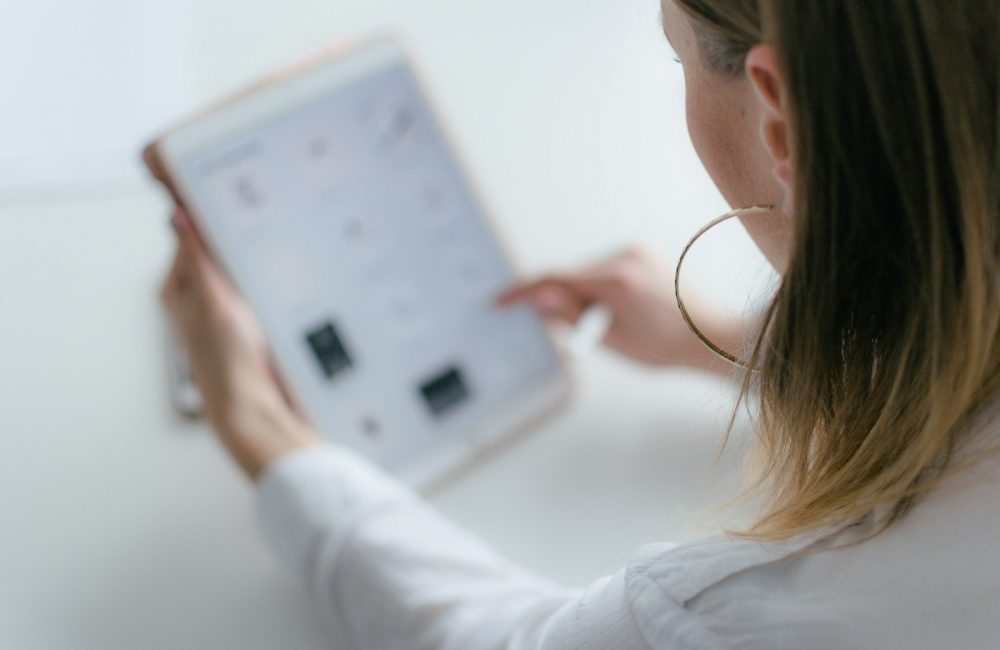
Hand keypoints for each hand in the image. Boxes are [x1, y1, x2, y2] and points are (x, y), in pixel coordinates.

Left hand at [161, 209, 318, 479]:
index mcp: (177, 290)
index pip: (190, 236)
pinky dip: (268, 284)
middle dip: (237, 240)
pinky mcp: (246, 328)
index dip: (210, 216)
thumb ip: (196, 257)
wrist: (253, 406)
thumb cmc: (226, 360)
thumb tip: (178, 214)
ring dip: (257, 264)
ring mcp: (222, 314)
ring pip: (239, 273)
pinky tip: (283, 284)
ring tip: (275, 254)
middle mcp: (196, 300)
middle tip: (263, 223)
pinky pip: (257, 293)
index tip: (232, 196)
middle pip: (216, 254)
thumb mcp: (213, 298)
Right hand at [497, 244, 744, 371]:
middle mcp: (626, 255)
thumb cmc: (667, 345)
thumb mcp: (613, 339)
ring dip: (585, 294)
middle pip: (572, 274)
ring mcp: (636, 249)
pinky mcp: (643, 250)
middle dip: (563, 299)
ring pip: (588, 271)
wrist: (713, 334)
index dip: (525, 291)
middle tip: (578, 330)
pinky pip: (606, 267)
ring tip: (615, 323)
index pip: (556, 277)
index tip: (502, 301)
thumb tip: (540, 298)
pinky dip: (601, 287)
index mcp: (617, 279)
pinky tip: (624, 308)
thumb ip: (572, 316)